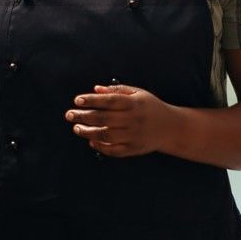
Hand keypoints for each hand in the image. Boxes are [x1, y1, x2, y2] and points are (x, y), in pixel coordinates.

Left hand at [65, 84, 180, 157]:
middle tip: (69, 115)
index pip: (109, 101)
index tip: (77, 100)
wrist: (171, 128)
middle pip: (104, 118)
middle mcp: (133, 120)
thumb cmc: (151, 107)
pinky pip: (113, 150)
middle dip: (83, 116)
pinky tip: (91, 141)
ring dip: (88, 132)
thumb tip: (96, 89)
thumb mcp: (138, 93)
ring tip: (76, 128)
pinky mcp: (134, 149)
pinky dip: (100, 146)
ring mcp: (133, 136)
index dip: (92, 100)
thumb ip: (117, 90)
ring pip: (106, 135)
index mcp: (134, 104)